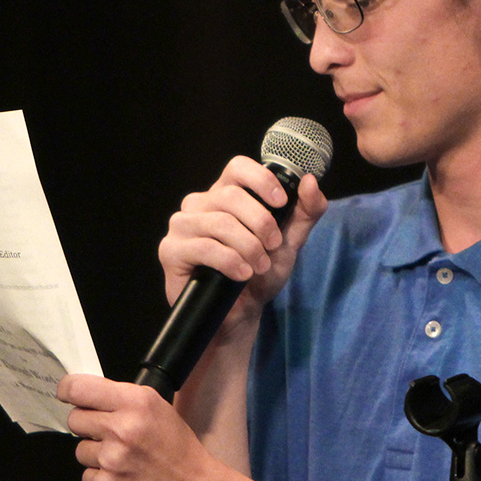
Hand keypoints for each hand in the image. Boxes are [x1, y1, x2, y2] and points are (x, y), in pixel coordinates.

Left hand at [59, 373, 236, 480]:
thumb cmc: (176, 448)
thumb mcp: (157, 408)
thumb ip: (121, 399)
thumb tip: (83, 395)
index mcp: (135, 402)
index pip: (78, 388)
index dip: (68, 390)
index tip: (67, 394)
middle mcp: (121, 428)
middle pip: (74, 419)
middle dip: (88, 426)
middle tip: (111, 435)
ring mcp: (112, 460)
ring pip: (80, 450)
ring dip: (97, 456)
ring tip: (124, 460)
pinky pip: (87, 477)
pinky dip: (102, 479)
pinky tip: (124, 478)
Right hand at [157, 157, 328, 318]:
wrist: (241, 314)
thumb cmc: (260, 273)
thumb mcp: (290, 242)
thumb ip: (305, 212)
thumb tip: (310, 181)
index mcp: (225, 194)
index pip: (238, 167)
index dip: (261, 180)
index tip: (280, 203)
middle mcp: (199, 204)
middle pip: (231, 196)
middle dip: (261, 223)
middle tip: (273, 247)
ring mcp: (182, 225)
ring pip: (220, 222)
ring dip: (248, 246)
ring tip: (259, 266)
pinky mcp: (170, 250)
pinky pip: (204, 247)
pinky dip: (230, 261)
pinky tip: (241, 274)